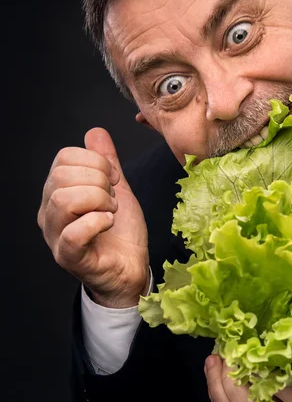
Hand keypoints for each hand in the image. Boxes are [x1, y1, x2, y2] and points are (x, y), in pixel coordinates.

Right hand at [37, 127, 148, 307]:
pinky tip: (109, 223)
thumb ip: (106, 162)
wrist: (130, 269)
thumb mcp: (117, 189)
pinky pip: (73, 232)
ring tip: (110, 212)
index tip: (113, 178)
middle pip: (62, 176)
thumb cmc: (121, 233)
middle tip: (112, 199)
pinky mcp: (68, 257)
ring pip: (63, 199)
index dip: (95, 162)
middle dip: (98, 181)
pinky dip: (97, 221)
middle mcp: (50, 212)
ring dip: (98, 201)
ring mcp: (55, 236)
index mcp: (59, 192)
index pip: (63, 157)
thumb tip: (95, 132)